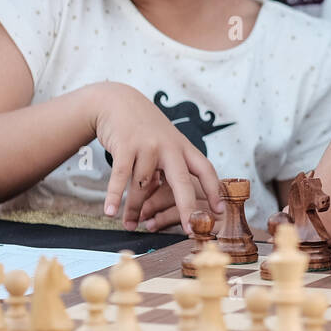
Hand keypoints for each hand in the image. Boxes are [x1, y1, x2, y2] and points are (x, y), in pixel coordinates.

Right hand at [89, 82, 224, 235]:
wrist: (119, 102)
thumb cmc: (146, 130)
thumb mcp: (166, 145)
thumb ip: (168, 172)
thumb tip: (170, 206)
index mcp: (184, 148)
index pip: (205, 170)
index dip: (213, 191)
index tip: (219, 210)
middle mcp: (169, 147)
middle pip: (181, 181)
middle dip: (186, 207)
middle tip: (189, 228)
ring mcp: (148, 146)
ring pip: (143, 185)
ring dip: (135, 209)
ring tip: (130, 225)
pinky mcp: (126, 146)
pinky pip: (120, 177)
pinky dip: (114, 197)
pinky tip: (111, 212)